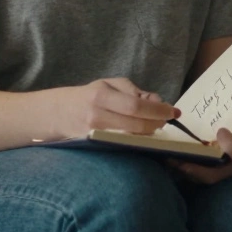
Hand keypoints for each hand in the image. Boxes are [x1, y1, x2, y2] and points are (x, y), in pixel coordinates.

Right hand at [53, 77, 178, 138]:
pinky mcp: (94, 147)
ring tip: (154, 125)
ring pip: (131, 138)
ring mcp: (94, 135)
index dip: (158, 110)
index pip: (136, 106)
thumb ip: (134, 90)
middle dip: (156, 123)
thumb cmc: (89, 96)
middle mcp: (97, 117)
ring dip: (148, 133)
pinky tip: (141, 135)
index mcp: (101, 96)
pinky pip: (121, 145)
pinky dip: (136, 141)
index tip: (173, 111)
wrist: (58, 113)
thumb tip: (156, 101)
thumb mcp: (109, 84)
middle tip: (166, 120)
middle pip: (136, 125)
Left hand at [168, 118, 231, 183]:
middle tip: (179, 157)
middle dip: (195, 168)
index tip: (221, 130)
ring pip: (199, 178)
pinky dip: (182, 168)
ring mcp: (220, 176)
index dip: (230, 145)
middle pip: (212, 175)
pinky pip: (194, 176)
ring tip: (169, 158)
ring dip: (183, 168)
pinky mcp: (209, 177)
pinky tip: (169, 158)